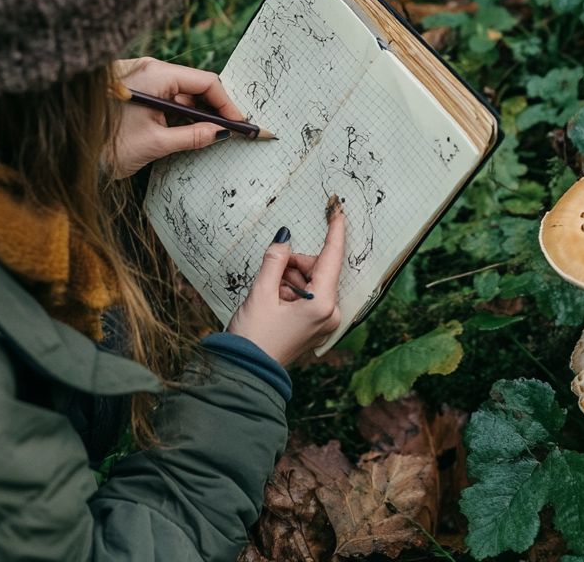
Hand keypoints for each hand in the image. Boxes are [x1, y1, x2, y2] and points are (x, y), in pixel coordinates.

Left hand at [107, 57, 246, 178]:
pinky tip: (190, 132)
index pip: (205, 82)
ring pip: (182, 94)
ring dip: (198, 114)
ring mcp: (141, 79)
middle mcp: (149, 70)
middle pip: (195, 86)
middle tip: (232, 131)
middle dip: (215, 109)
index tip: (240, 124)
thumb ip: (193, 136)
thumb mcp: (155, 144)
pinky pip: (166, 98)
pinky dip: (180, 115)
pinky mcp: (135, 92)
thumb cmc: (104, 147)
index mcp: (155, 74)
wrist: (65, 155)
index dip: (227, 104)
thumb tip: (221, 133)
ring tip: (212, 135)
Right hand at [227, 214, 345, 366]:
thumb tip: (285, 237)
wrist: (245, 374)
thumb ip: (275, 261)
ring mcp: (324, 322)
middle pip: (318, 269)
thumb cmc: (252, 338)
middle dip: (294, 265)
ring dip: (289, 280)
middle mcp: (331, 314)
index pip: (332, 258)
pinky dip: (290, 292)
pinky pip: (308, 296)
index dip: (335, 231)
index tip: (338, 210)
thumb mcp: (260, 293)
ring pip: (311, 282)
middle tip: (271, 276)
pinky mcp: (316, 326)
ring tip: (269, 296)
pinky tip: (274, 302)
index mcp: (323, 305)